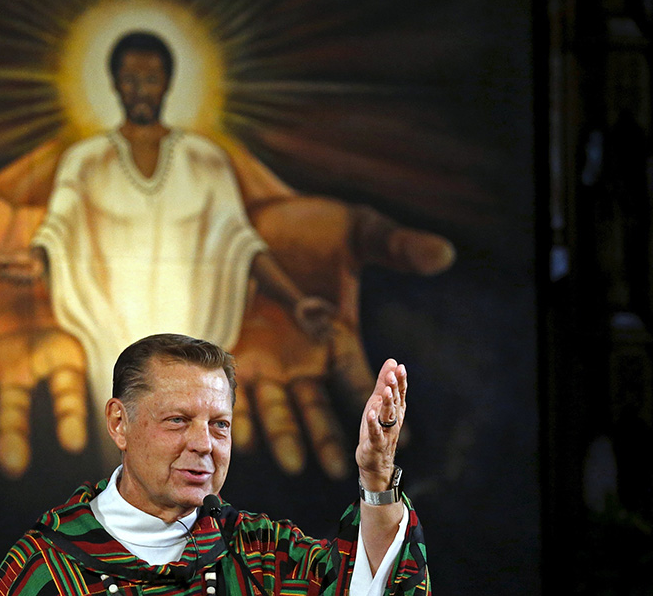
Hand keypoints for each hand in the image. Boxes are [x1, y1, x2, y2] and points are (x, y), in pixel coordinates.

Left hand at [229, 188, 450, 477]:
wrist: (255, 211)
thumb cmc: (312, 223)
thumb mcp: (358, 231)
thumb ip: (397, 247)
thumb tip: (444, 254)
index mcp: (338, 337)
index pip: (360, 380)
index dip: (381, 405)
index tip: (404, 436)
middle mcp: (304, 358)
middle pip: (317, 406)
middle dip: (327, 436)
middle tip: (340, 466)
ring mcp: (268, 358)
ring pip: (277, 408)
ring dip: (284, 436)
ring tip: (292, 462)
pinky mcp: (234, 351)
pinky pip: (237, 390)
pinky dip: (241, 413)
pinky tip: (242, 435)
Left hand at [356, 358, 405, 491]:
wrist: (376, 462)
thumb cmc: (377, 429)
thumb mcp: (378, 403)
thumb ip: (384, 383)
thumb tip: (392, 361)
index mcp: (395, 410)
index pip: (400, 393)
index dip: (401, 380)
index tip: (400, 367)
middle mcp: (393, 420)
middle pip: (396, 403)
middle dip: (395, 388)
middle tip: (394, 374)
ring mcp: (385, 433)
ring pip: (388, 417)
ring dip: (388, 404)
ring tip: (387, 391)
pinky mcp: (375, 444)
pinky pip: (375, 433)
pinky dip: (373, 424)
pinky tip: (371, 414)